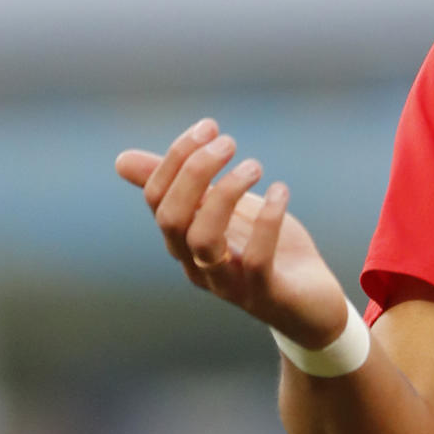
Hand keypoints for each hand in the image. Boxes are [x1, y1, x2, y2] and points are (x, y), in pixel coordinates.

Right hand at [116, 118, 347, 348]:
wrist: (312, 306)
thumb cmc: (267, 252)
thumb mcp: (227, 212)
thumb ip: (186, 187)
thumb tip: (121, 160)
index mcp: (184, 241)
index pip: (158, 198)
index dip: (177, 158)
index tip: (209, 127)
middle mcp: (197, 265)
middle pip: (172, 219)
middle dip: (195, 172)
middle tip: (228, 142)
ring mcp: (229, 283)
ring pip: (202, 241)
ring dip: (224, 195)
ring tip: (255, 166)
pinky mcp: (265, 294)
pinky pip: (256, 261)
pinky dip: (267, 221)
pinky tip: (281, 191)